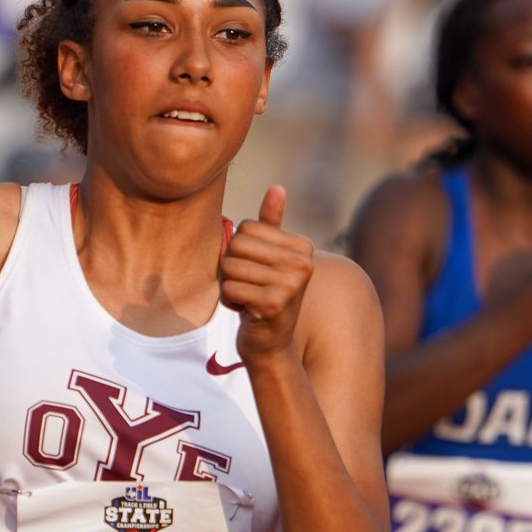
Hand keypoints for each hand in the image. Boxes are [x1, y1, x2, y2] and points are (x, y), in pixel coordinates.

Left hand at [219, 186, 313, 365]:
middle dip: (230, 268)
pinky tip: (245, 310)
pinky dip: (229, 301)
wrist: (270, 342)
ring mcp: (291, 284)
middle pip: (236, 246)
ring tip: (247, 298)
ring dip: (229, 285)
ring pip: (229, 267)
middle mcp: (303, 264)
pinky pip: (229, 288)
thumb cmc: (265, 295)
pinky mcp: (274, 304)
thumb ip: (271, 225)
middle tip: (246, 286)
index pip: (246, 228)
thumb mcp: (269, 258)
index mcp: (303, 247)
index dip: (238, 250)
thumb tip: (277, 188)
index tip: (254, 270)